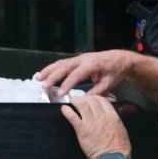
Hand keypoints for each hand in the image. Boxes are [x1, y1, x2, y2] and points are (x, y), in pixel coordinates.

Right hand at [34, 49, 157, 100]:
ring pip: (60, 63)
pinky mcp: (76, 60)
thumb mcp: (108, 84)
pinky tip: (44, 74)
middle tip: (43, 87)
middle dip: (52, 77)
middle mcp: (83, 59)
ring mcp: (79, 58)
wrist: (120, 59)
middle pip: (64, 67)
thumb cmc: (114, 71)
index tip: (59, 93)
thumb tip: (83, 100)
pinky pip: (62, 63)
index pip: (76, 75)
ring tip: (38, 79)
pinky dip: (52, 68)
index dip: (66, 84)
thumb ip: (95, 92)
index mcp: (92, 64)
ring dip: (48, 71)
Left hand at [61, 93, 129, 158]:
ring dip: (75, 101)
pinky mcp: (82, 130)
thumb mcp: (121, 128)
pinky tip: (64, 109)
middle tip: (80, 99)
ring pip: (81, 104)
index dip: (94, 97)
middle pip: (90, 100)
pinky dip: (67, 111)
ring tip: (72, 101)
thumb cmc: (118, 148)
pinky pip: (72, 116)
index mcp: (112, 116)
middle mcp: (101, 116)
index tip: (91, 98)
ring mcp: (91, 122)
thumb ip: (114, 119)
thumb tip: (109, 115)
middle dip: (84, 98)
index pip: (102, 100)